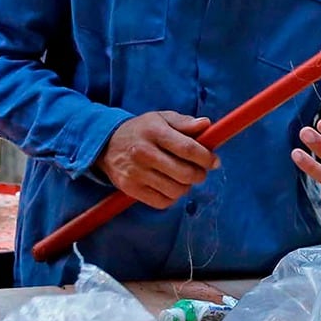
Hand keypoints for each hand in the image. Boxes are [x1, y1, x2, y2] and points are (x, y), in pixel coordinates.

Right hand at [99, 111, 218, 209]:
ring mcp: (135, 173)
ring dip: (187, 186)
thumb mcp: (162, 118)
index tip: (214, 161)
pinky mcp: (129, 189)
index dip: (206, 158)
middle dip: (200, 174)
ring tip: (184, 177)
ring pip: (176, 190)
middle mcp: (144, 153)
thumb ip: (185, 122)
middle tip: (200, 171)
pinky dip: (172, 197)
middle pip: (184, 173)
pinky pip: (161, 202)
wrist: (106, 144)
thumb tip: (207, 125)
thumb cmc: (143, 130)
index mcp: (155, 132)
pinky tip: (170, 186)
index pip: (188, 149)